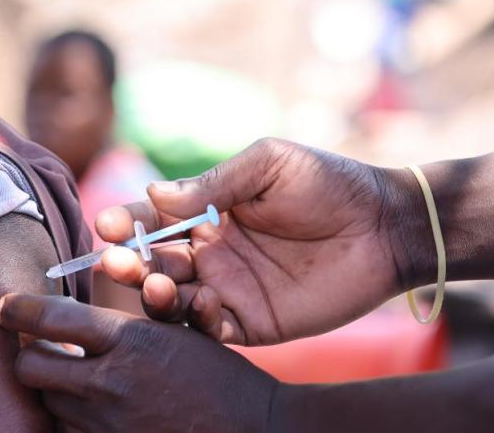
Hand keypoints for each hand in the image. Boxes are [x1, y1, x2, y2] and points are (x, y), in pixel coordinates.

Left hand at [0, 294, 277, 431]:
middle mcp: (111, 382)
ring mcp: (109, 424)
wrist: (259, 432)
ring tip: (73, 387)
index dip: (17, 309)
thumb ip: (124, 326)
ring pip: (48, 406)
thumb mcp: (176, 334)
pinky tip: (91, 416)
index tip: (4, 306)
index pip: (49, 318)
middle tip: (40, 353)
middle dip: (29, 358)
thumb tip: (70, 315)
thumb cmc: (221, 380)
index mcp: (128, 339)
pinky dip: (73, 425)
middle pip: (30, 368)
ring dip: (53, 395)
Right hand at [96, 138, 418, 344]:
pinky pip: (211, 329)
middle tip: (116, 262)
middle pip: (150, 262)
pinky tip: (207, 301)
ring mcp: (227, 289)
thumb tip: (154, 194)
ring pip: (172, 299)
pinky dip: (198, 321)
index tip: (107, 225)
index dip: (124, 222)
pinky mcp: (252, 322)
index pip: (150, 219)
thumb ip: (212, 182)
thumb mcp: (268, 165)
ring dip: (154, 293)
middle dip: (127, 262)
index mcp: (205, 213)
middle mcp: (208, 253)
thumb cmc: (329, 183)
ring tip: (157, 282)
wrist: (387, 226)